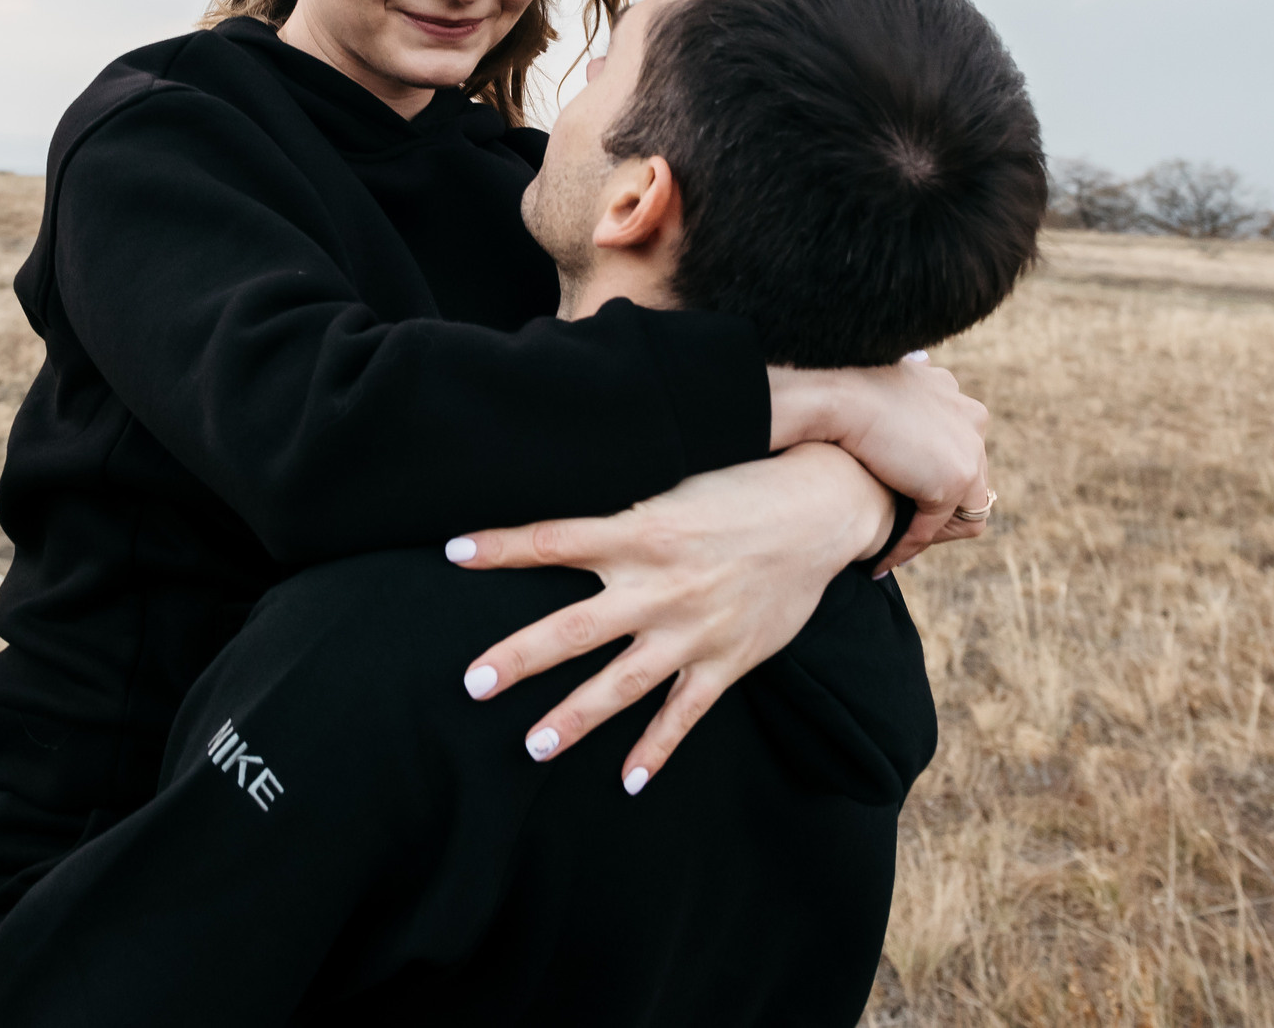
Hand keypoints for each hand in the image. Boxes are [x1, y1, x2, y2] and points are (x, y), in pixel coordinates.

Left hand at [447, 443, 895, 792]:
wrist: (820, 512)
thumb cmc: (739, 493)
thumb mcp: (672, 493)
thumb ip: (621, 522)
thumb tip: (563, 532)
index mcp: (641, 532)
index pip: (555, 540)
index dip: (501, 547)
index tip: (453, 552)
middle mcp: (660, 587)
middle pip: (574, 628)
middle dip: (521, 657)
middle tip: (473, 683)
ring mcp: (693, 631)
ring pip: (622, 683)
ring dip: (575, 717)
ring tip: (532, 746)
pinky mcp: (726, 662)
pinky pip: (684, 714)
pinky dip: (656, 748)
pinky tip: (629, 781)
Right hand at [768, 353, 990, 572]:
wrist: (837, 395)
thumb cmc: (840, 395)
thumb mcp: (877, 398)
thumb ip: (893, 411)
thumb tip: (890, 419)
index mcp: (949, 392)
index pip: (955, 449)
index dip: (928, 479)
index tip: (899, 500)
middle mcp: (970, 417)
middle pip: (967, 481)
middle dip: (937, 511)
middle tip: (900, 532)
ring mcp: (968, 446)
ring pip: (963, 508)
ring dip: (926, 532)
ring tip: (892, 550)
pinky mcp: (955, 476)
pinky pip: (933, 525)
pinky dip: (907, 544)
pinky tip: (879, 556)